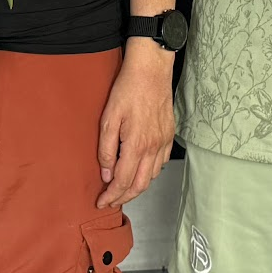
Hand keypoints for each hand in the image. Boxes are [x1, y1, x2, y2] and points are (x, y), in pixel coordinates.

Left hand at [96, 41, 176, 207]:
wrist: (151, 70)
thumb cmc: (127, 89)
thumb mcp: (108, 118)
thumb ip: (106, 149)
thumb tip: (106, 174)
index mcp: (136, 145)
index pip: (123, 181)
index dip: (112, 195)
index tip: (102, 202)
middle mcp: (153, 147)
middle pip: (140, 185)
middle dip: (124, 197)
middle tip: (111, 201)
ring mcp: (163, 142)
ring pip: (151, 176)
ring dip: (137, 187)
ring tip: (123, 189)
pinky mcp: (169, 135)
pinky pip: (161, 163)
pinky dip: (150, 173)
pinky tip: (140, 171)